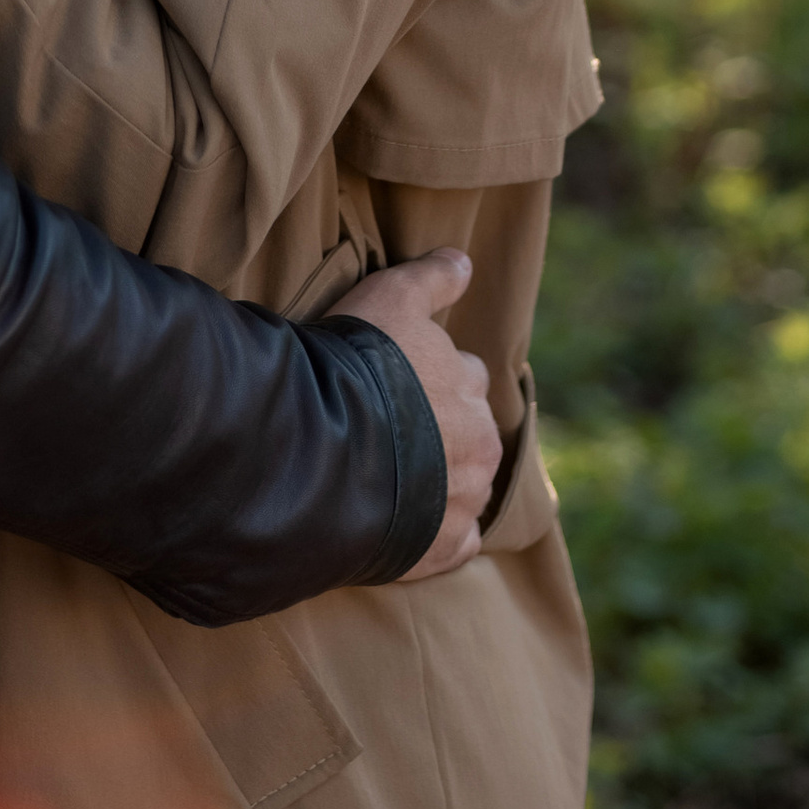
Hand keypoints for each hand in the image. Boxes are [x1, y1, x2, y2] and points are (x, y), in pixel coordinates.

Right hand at [337, 249, 501, 580]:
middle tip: (392, 429)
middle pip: (467, 433)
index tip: (397, 381)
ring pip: (463, 487)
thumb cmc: (359, 364)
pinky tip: (407, 526)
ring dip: (437, 481)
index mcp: (471, 388)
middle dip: (440, 431)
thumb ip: (433, 278)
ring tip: (388, 475)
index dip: (428, 377)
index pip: (462, 377)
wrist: (328, 445)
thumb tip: (465, 260)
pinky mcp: (443, 548)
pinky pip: (454, 543)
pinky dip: (438, 537)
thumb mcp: (392, 297)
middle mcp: (480, 444)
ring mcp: (464, 500)